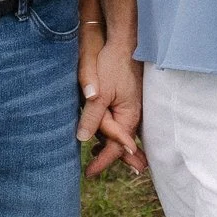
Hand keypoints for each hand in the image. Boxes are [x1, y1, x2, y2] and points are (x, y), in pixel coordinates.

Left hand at [82, 38, 145, 176]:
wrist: (122, 43)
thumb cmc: (112, 66)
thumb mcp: (99, 94)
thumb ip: (92, 117)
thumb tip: (84, 139)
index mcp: (129, 117)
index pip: (117, 148)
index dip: (102, 162)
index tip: (89, 173)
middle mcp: (133, 115)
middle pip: (122, 145)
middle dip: (112, 159)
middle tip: (95, 172)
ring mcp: (130, 108)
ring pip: (120, 133)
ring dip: (110, 146)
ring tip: (96, 156)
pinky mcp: (125, 100)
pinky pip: (119, 122)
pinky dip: (110, 132)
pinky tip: (101, 135)